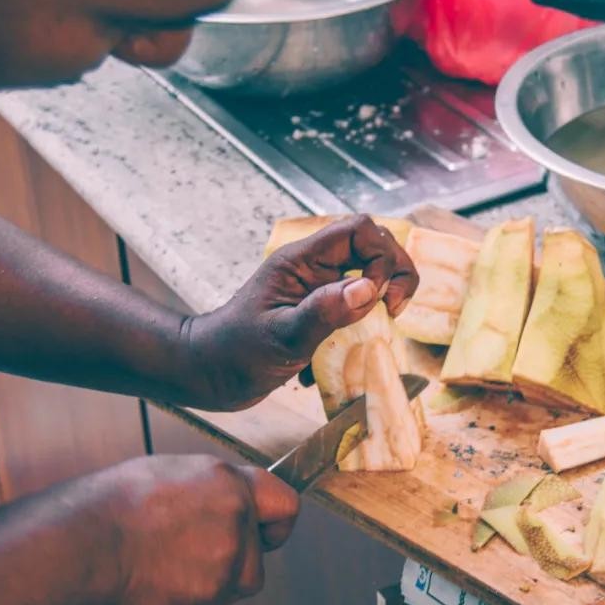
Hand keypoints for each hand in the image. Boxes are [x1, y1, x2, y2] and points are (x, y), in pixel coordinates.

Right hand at [96, 455, 298, 604]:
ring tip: (160, 572)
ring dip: (204, 591)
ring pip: (227, 595)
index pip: (286, 507)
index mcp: (232, 488)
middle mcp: (235, 528)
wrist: (81, 542)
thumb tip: (225, 504)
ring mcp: (219, 573)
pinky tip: (145, 593)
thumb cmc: (115, 503)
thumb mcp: (175, 472)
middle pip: (255, 565)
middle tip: (186, 558)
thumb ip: (214, 492)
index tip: (264, 535)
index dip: (274, 525)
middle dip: (230, 568)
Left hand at [179, 214, 418, 409]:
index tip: (380, 296)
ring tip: (384, 323)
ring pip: (370, 272)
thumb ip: (323, 311)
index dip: (381, 256)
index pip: (359, 230)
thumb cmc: (236, 353)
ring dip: (385, 295)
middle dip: (394, 272)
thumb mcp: (282, 336)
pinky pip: (358, 301)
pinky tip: (354, 346)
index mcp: (302, 260)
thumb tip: (368, 288)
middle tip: (393, 310)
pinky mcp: (322, 308)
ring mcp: (319, 286)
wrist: (211, 374)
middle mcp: (315, 267)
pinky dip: (368, 320)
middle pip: (374, 245)